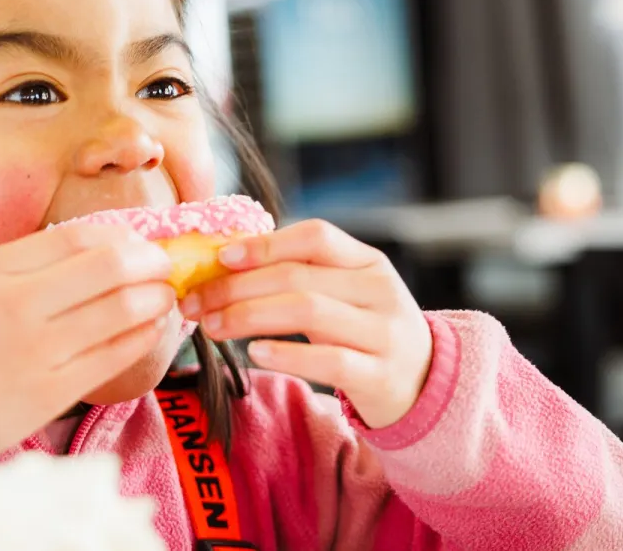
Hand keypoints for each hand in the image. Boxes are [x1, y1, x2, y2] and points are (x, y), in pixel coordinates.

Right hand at [0, 225, 174, 454]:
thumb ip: (30, 261)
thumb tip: (106, 247)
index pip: (78, 237)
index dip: (123, 236)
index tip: (142, 242)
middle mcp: (18, 304)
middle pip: (110, 267)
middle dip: (153, 262)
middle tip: (167, 267)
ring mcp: (37, 350)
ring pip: (122, 310)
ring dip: (156, 299)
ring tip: (164, 298)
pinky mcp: (52, 392)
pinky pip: (116, 356)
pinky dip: (143, 337)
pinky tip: (150, 329)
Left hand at [180, 220, 432, 428]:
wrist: (426, 385)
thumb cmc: (365, 333)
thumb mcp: (347, 294)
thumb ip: (301, 275)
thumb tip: (225, 262)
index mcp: (369, 262)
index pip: (316, 237)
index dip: (265, 244)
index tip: (220, 257)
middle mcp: (380, 291)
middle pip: (299, 277)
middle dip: (237, 288)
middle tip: (195, 301)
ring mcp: (384, 334)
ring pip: (309, 312)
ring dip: (249, 317)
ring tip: (211, 326)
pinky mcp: (380, 376)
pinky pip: (329, 361)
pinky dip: (287, 355)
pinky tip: (254, 353)